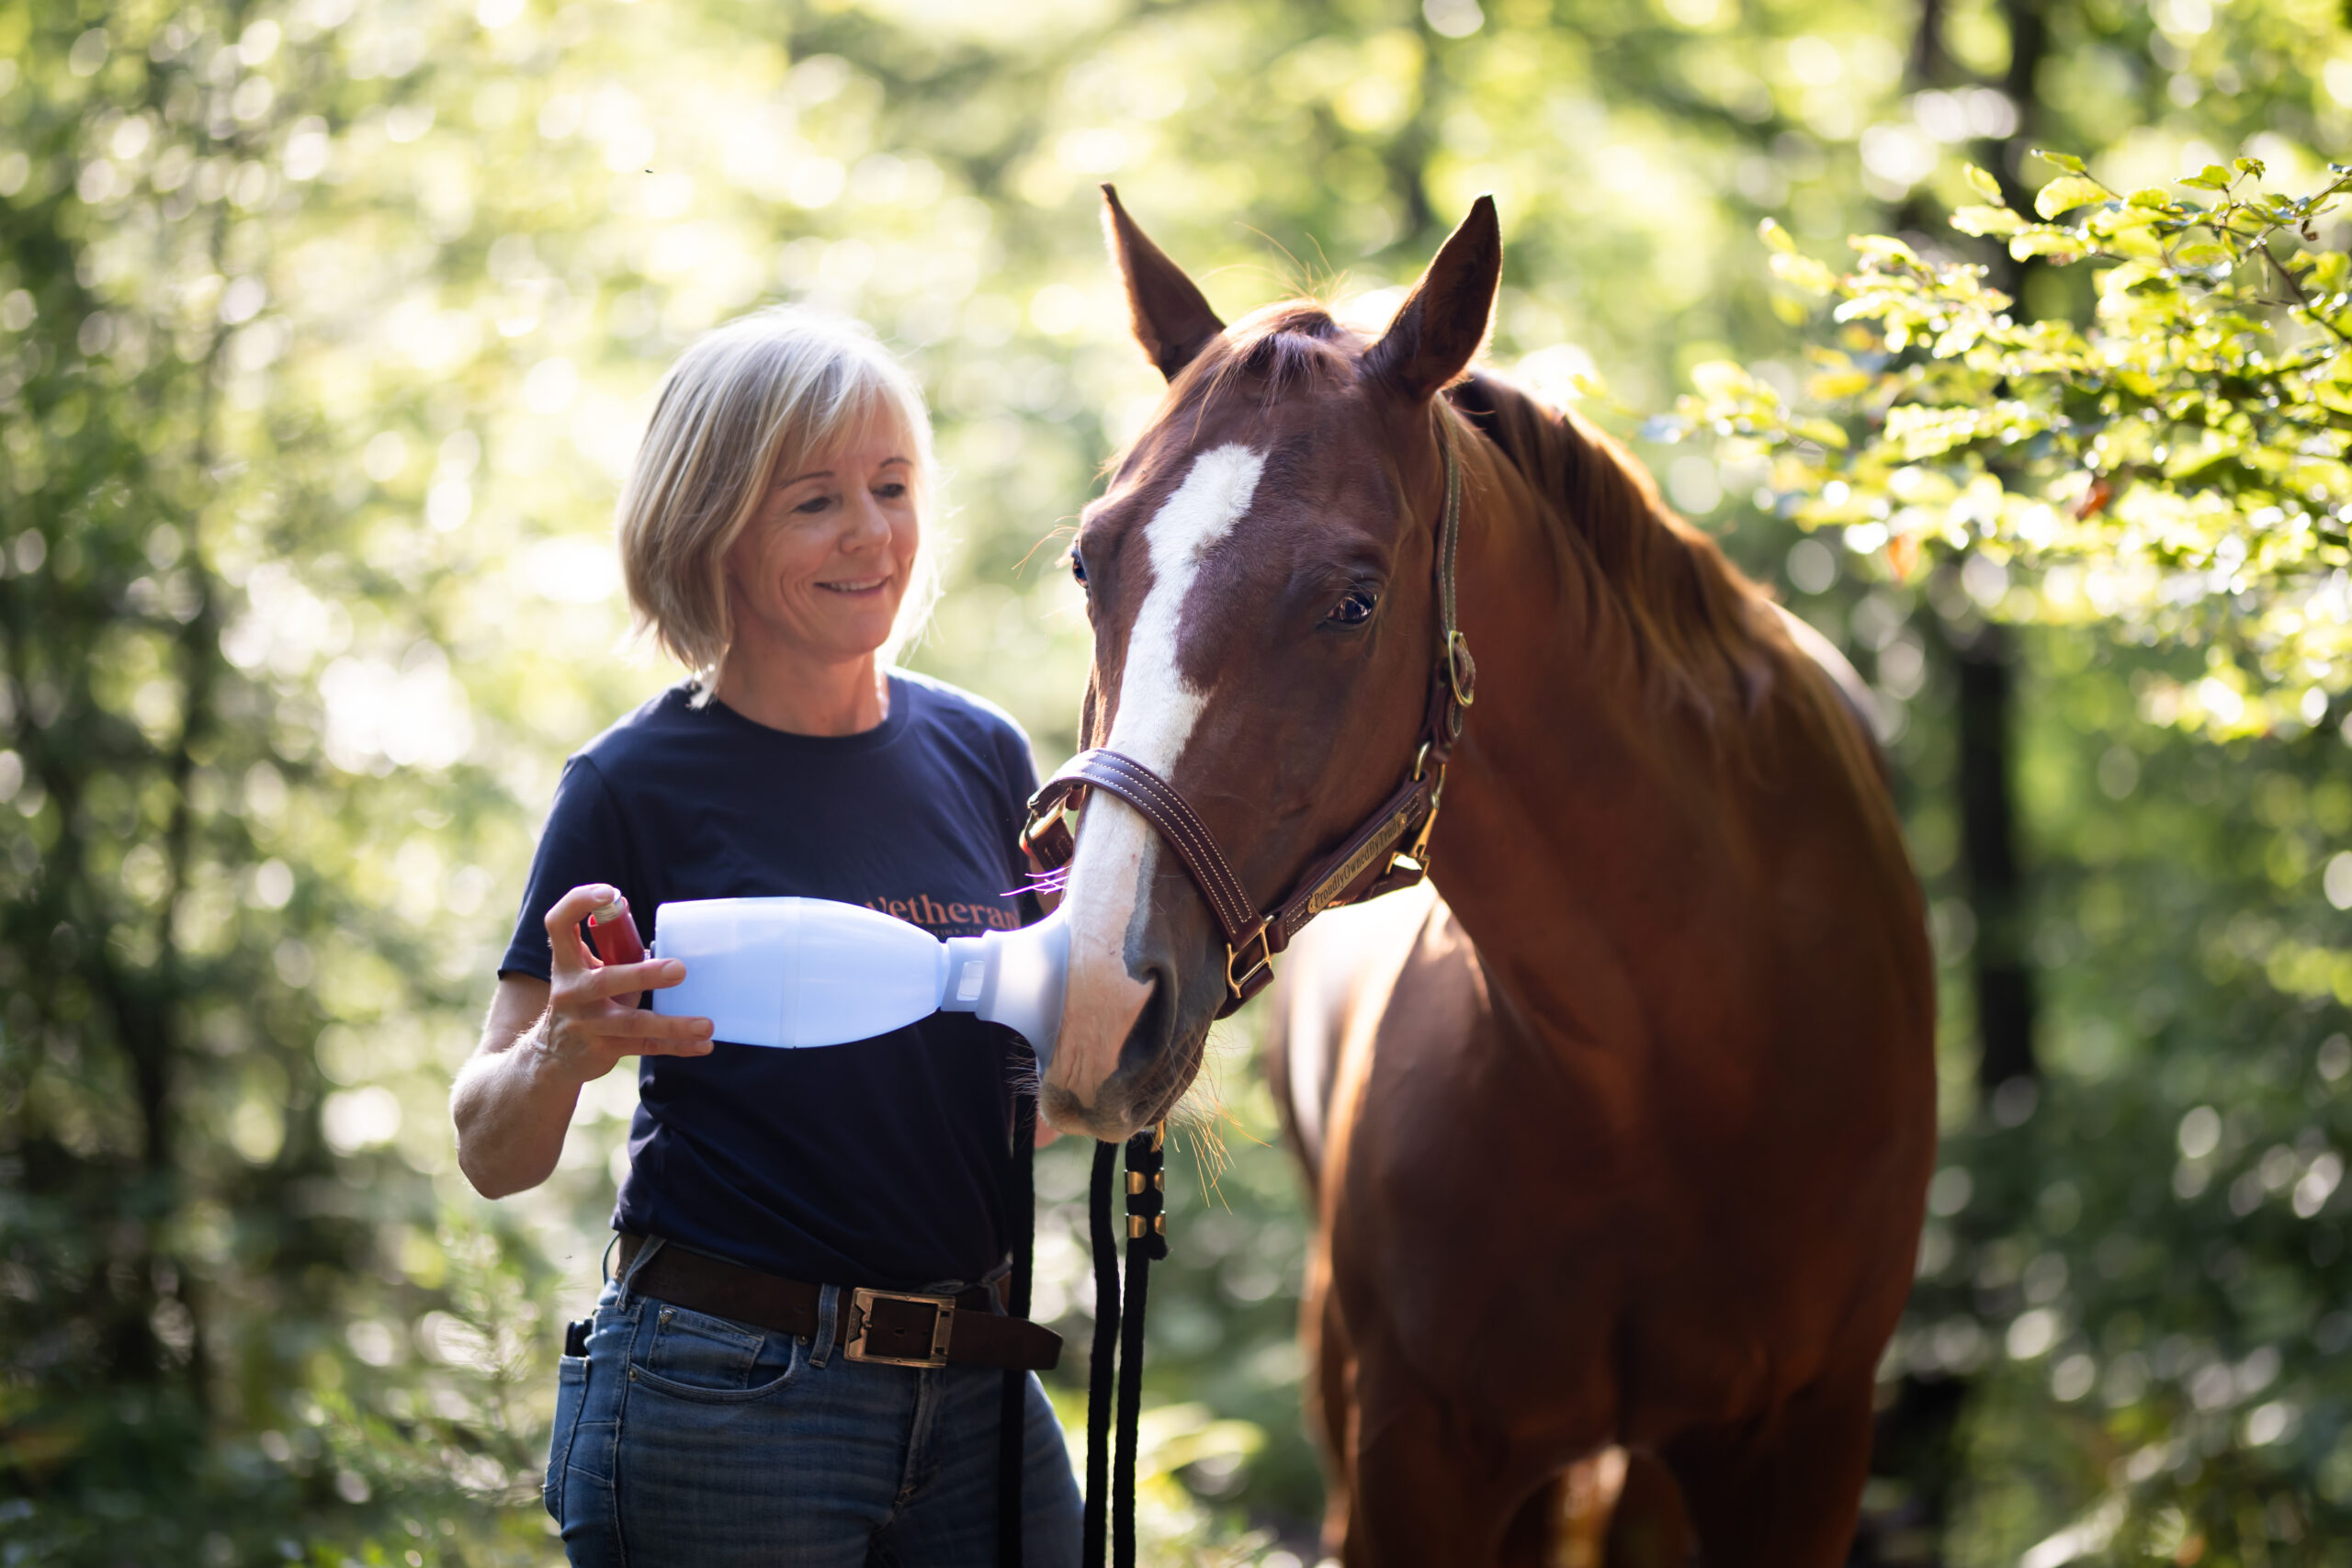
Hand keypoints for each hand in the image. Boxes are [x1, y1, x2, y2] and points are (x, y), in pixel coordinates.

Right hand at [533, 883, 713, 1084]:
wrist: (550, 1057)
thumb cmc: (580, 1000)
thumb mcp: (583, 972)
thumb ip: (613, 952)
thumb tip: (646, 919)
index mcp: (566, 963)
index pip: (559, 924)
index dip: (579, 903)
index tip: (609, 893)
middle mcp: (571, 992)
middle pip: (606, 980)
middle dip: (644, 975)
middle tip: (679, 970)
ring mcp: (585, 1024)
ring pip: (633, 1023)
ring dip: (672, 1024)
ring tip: (706, 1024)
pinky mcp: (602, 1050)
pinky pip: (645, 1046)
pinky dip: (676, 1046)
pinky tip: (704, 1045)